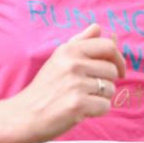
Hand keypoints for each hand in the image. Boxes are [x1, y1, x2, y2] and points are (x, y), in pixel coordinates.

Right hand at [12, 23, 125, 142]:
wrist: (24, 115)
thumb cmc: (45, 89)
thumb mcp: (58, 59)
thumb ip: (80, 43)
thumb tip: (98, 27)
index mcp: (69, 50)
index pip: (108, 47)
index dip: (119, 59)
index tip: (119, 71)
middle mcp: (73, 64)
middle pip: (112, 71)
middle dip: (107, 83)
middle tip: (90, 91)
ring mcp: (76, 84)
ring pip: (110, 89)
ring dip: (101, 98)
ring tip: (82, 100)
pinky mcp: (78, 104)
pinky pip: (105, 106)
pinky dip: (97, 111)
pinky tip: (82, 111)